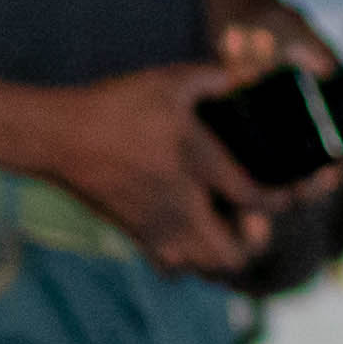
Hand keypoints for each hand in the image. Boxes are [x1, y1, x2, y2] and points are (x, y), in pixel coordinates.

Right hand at [28, 62, 288, 277]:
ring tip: (222, 227)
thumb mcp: (169, 81)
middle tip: (249, 216)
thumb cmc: (115, 106)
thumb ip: (215, 77)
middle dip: (252, 241)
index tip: (283, 192)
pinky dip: (187, 261)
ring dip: (221, 253)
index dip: (279, 199)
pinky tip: (188, 233)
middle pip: (233, 255)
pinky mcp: (138, 236)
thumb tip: (248, 74)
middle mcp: (181, 204)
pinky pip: (174, 269)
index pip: (253, 195)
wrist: (60, 138)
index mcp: (195, 161)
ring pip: (204, 268)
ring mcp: (158, 226)